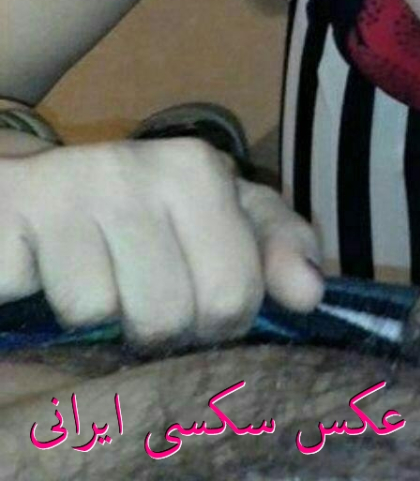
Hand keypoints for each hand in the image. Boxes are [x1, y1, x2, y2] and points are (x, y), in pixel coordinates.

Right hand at [0, 137, 323, 344]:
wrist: (29, 187)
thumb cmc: (143, 210)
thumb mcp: (222, 213)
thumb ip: (276, 245)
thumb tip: (311, 293)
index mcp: (196, 169)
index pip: (234, 292)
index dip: (219, 320)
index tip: (201, 300)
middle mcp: (134, 168)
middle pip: (169, 315)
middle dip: (159, 327)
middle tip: (143, 294)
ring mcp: (65, 191)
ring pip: (100, 314)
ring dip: (98, 314)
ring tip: (95, 274)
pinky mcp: (8, 218)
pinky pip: (41, 302)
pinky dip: (46, 306)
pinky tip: (50, 271)